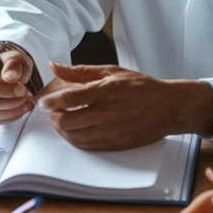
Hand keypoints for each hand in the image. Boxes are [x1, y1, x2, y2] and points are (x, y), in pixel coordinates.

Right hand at [0, 41, 35, 124]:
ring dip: (12, 111)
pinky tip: (20, 109)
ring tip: (27, 102)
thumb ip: (14, 62)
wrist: (1, 65)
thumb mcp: (14, 54)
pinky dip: (9, 117)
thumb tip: (11, 77)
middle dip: (10, 101)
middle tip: (26, 96)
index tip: (21, 89)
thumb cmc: (5, 59)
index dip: (1, 88)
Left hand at [35, 62, 212, 150]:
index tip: (43, 102)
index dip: (50, 102)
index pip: (69, 99)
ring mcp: (112, 130)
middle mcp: (108, 112)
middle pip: (68, 121)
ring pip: (75, 136)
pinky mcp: (116, 144)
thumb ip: (80, 71)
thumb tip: (54, 66)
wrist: (169, 107)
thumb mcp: (111, 71)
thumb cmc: (141, 87)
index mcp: (106, 90)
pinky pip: (87, 146)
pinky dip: (75, 140)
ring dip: (62, 130)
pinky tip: (73, 132)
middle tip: (51, 112)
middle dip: (53, 117)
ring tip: (61, 121)